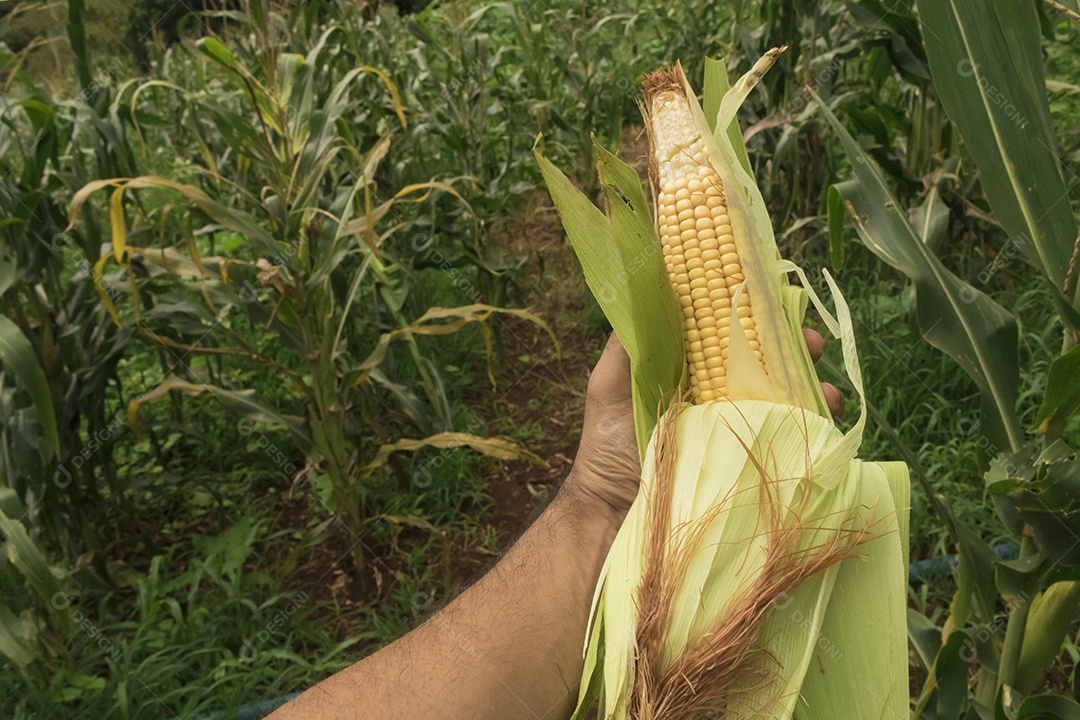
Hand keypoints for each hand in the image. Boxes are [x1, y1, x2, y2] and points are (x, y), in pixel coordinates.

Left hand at [565, 329, 844, 524]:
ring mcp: (739, 431)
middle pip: (769, 364)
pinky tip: (827, 421)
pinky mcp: (751, 464)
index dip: (758, 319)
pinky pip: (791, 441)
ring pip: (788, 399)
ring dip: (816, 387)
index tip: (778, 304)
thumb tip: (649, 287)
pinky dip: (816, 429)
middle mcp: (721, 397)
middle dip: (796, 349)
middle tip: (810, 343)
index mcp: (692, 373)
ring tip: (829, 391)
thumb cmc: (607, 446)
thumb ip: (630, 341)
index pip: (733, 336)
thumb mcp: (611, 384)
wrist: (613, 514)